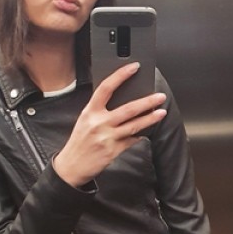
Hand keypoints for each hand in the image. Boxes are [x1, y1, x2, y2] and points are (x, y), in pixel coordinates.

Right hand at [53, 62, 166, 186]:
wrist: (71, 166)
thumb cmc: (79, 142)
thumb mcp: (85, 121)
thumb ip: (99, 111)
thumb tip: (121, 101)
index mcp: (90, 112)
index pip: (106, 88)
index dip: (121, 75)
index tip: (134, 67)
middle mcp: (99, 123)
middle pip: (128, 109)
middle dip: (147, 102)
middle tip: (159, 96)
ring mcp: (107, 137)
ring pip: (134, 125)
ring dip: (150, 118)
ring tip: (161, 113)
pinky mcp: (113, 151)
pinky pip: (132, 140)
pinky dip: (140, 135)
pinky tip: (147, 131)